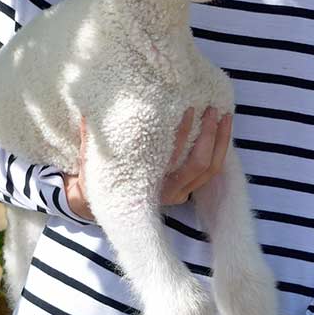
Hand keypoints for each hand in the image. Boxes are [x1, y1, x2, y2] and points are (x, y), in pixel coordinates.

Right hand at [62, 108, 233, 219]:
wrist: (102, 205)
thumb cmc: (99, 181)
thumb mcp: (92, 162)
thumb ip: (92, 138)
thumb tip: (89, 111)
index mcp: (148, 186)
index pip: (174, 158)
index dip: (183, 133)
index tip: (188, 110)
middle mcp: (169, 193)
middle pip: (200, 165)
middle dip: (209, 136)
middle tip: (212, 109)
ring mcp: (181, 193)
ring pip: (211, 170)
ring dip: (220, 143)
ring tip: (225, 117)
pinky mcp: (187, 189)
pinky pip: (210, 172)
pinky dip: (218, 151)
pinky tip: (221, 130)